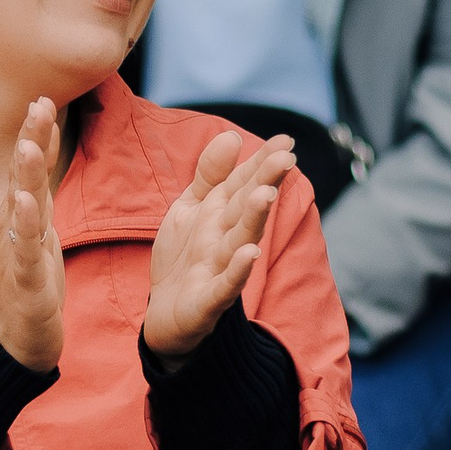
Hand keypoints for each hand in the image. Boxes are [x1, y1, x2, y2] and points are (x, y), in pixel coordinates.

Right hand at [0, 99, 65, 372]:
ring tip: (29, 145)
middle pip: (23, 177)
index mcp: (24, 216)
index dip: (37, 134)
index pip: (31, 168)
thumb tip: (42, 154)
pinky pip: (25, 249)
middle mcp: (16, 228)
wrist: (10, 341)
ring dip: (25, 175)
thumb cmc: (26, 284)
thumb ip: (39, 194)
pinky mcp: (26, 281)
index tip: (44, 98)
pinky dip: (26, 225)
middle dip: (31, 140)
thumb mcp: (38, 232)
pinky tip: (26, 203)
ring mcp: (18, 252)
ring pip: (22, 207)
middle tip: (38, 104)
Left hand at [143, 130, 291, 364]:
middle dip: (264, 183)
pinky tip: (249, 253)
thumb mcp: (190, 209)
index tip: (285, 140)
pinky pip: (225, 285)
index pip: (243, 184)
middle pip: (246, 208)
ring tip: (267, 194)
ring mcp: (219, 269)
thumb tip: (231, 136)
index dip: (261, 163)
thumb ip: (210, 175)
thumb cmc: (184, 257)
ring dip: (254, 219)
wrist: (165, 313)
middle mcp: (225, 239)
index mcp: (221, 215)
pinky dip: (237, 271)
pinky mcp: (209, 301)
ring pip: (239, 241)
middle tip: (285, 157)